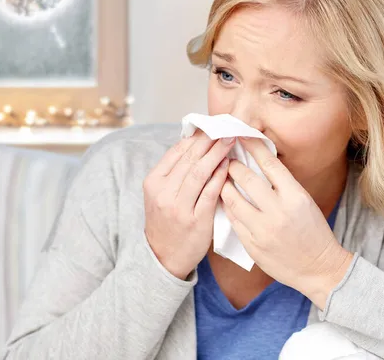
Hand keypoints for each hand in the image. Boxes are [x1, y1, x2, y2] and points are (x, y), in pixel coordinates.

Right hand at [143, 132, 234, 279]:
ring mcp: (179, 207)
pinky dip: (220, 176)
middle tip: (226, 128)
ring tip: (230, 141)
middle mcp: (163, 192)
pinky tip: (229, 165)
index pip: (177, 152)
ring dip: (217, 154)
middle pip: (190, 159)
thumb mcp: (161, 194)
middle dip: (210, 141)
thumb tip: (196, 143)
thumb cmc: (167, 220)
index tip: (212, 126)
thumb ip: (175, 171)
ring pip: (200, 172)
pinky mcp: (195, 220)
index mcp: (153, 182)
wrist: (163, 257)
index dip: (196, 137)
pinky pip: (210, 193)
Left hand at [220, 138, 353, 308]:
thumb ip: (283, 185)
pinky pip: (232, 221)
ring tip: (221, 179)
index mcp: (295, 197)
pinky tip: (225, 201)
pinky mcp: (252, 245)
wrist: (318, 268)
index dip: (253, 146)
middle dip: (233, 166)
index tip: (242, 136)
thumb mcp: (304, 202)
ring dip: (224, 186)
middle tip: (227, 160)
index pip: (269, 164)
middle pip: (247, 179)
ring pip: (233, 200)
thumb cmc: (313, 231)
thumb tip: (259, 162)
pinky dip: (227, 208)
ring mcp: (263, 230)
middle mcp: (279, 211)